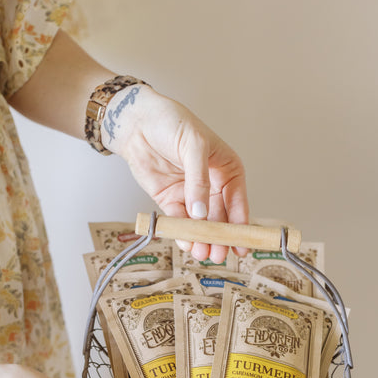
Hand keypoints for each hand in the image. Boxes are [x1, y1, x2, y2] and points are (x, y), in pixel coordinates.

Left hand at [101, 85, 248, 263]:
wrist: (136, 122)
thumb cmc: (172, 122)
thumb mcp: (193, 147)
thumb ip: (198, 181)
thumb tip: (202, 213)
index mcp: (227, 169)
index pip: (237, 201)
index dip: (240, 224)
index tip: (241, 244)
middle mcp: (212, 185)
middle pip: (220, 218)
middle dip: (219, 237)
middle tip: (218, 255)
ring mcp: (191, 194)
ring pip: (200, 224)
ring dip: (201, 239)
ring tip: (202, 254)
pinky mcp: (171, 200)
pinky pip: (179, 221)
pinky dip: (182, 233)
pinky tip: (186, 243)